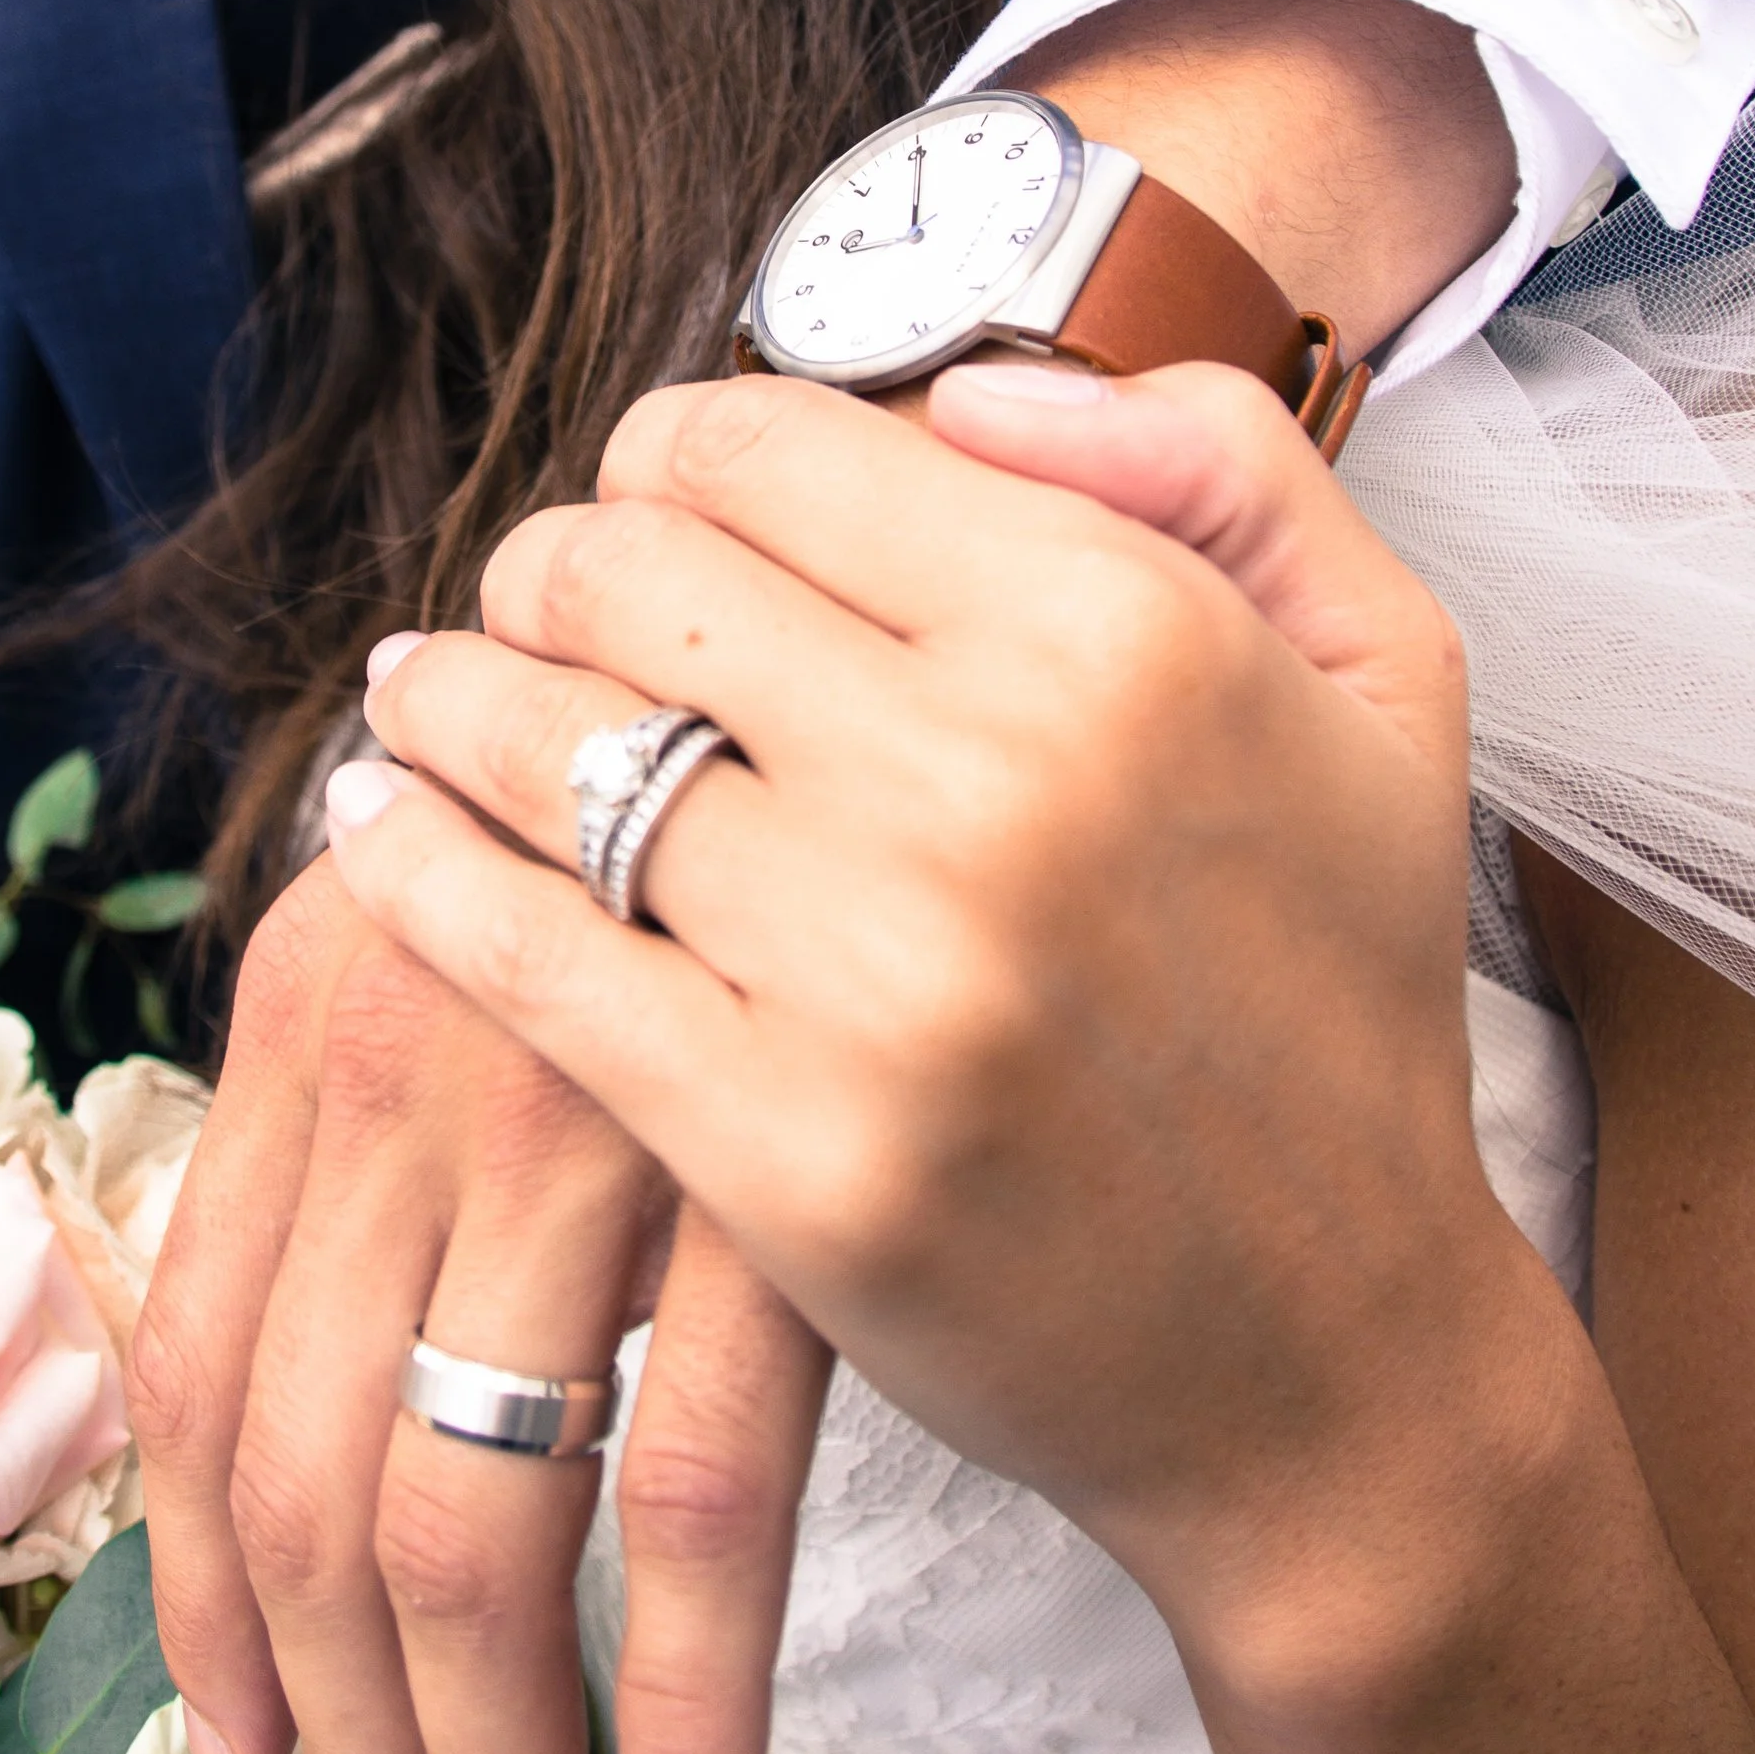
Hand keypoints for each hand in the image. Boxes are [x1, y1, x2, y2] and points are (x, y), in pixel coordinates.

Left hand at [128, 850, 830, 1753]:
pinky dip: (685, 1691)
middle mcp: (411, 1060)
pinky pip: (693, 1491)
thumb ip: (362, 1097)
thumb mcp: (477, 916)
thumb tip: (245, 1334)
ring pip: (461, 1526)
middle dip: (345, 1744)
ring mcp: (587, 1117)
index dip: (204, 1611)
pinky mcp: (770, 1171)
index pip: (198, 1381)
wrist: (915, 682)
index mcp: (314, 1003)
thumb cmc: (693, 810)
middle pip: (307, 1493)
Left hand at [329, 361, 1517, 1658]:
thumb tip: (967, 398)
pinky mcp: (780, 1147)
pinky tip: (375, 824)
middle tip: (539, 605)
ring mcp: (874, 974)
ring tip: (422, 692)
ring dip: (447, 697)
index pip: (763, 446)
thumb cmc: (1335, 991)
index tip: (655, 499)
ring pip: (546, 746)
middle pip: (627, 575)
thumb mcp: (1379, 671)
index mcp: (1119, 633)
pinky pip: (516, 951)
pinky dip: (412, 866)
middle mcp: (992, 780)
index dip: (672, 452)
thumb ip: (1214, 458)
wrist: (1333, 1354)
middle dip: (552, 569)